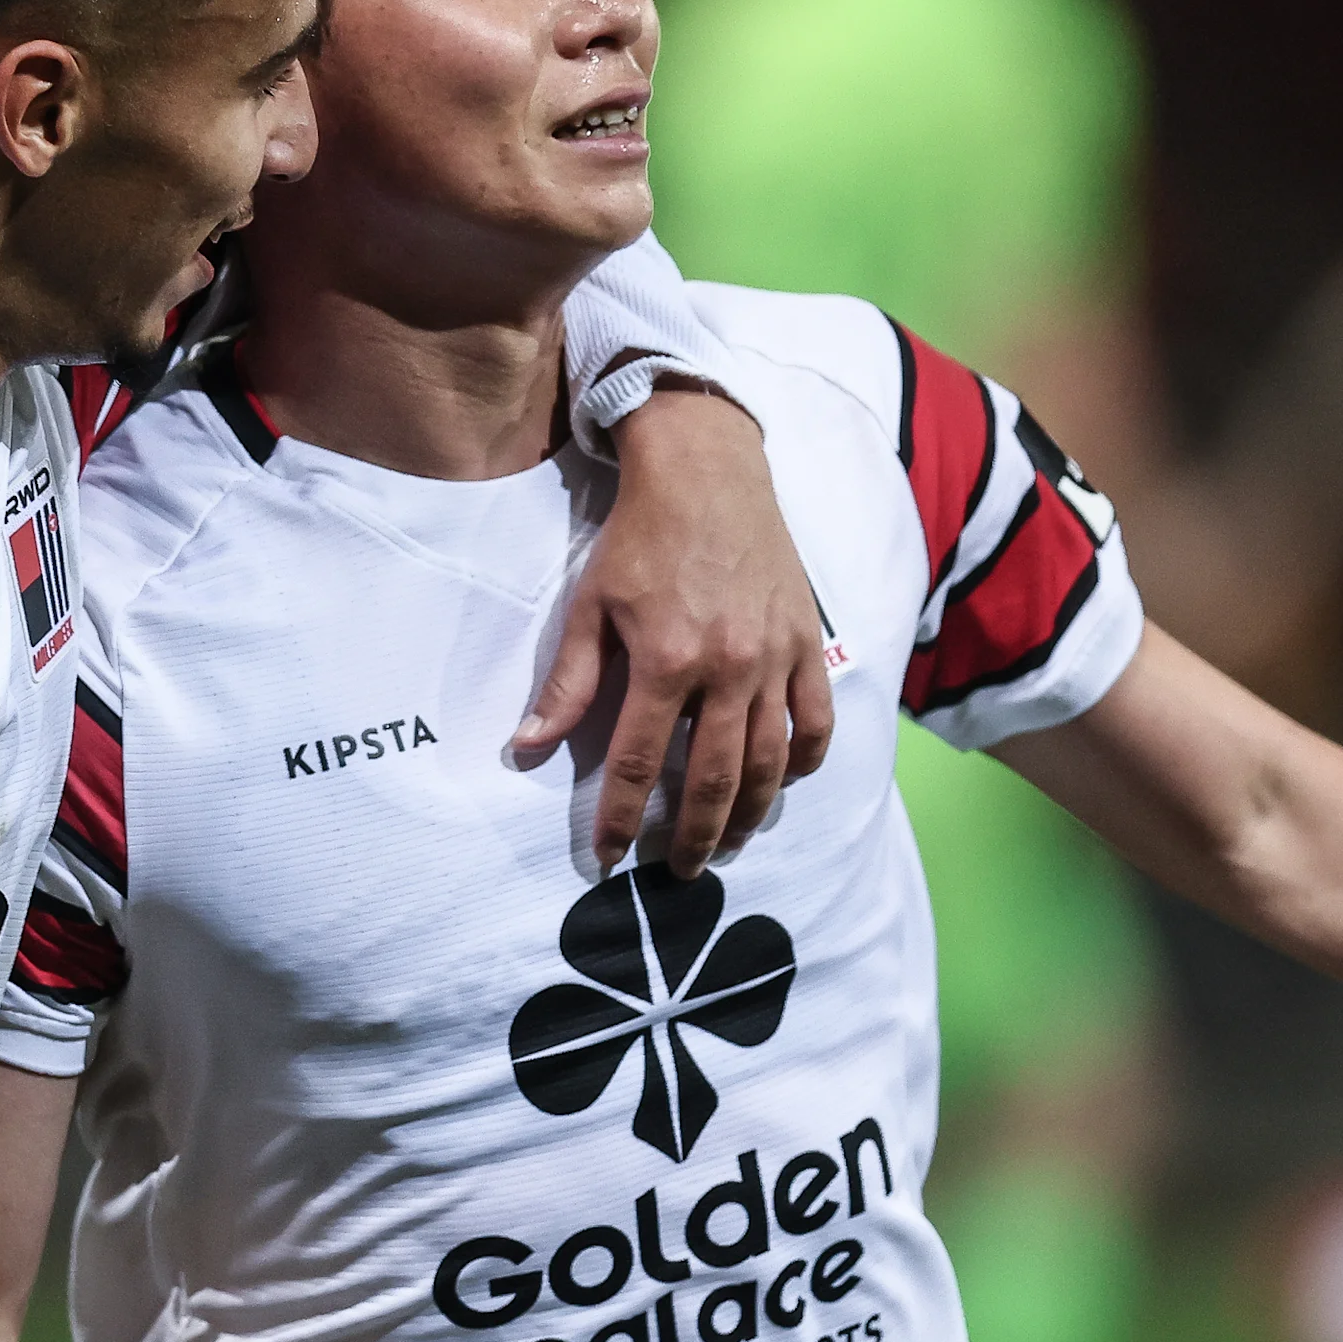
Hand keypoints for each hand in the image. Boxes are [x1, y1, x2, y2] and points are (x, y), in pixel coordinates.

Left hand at [515, 387, 833, 873]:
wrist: (708, 471)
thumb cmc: (642, 536)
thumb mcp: (590, 606)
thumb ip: (568, 684)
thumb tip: (526, 749)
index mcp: (667, 660)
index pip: (637, 762)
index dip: (618, 817)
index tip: (608, 856)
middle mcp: (728, 667)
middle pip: (713, 777)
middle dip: (693, 833)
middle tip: (680, 870)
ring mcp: (775, 658)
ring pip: (771, 761)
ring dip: (749, 813)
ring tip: (728, 843)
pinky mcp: (808, 643)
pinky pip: (816, 720)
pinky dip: (805, 760)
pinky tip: (785, 783)